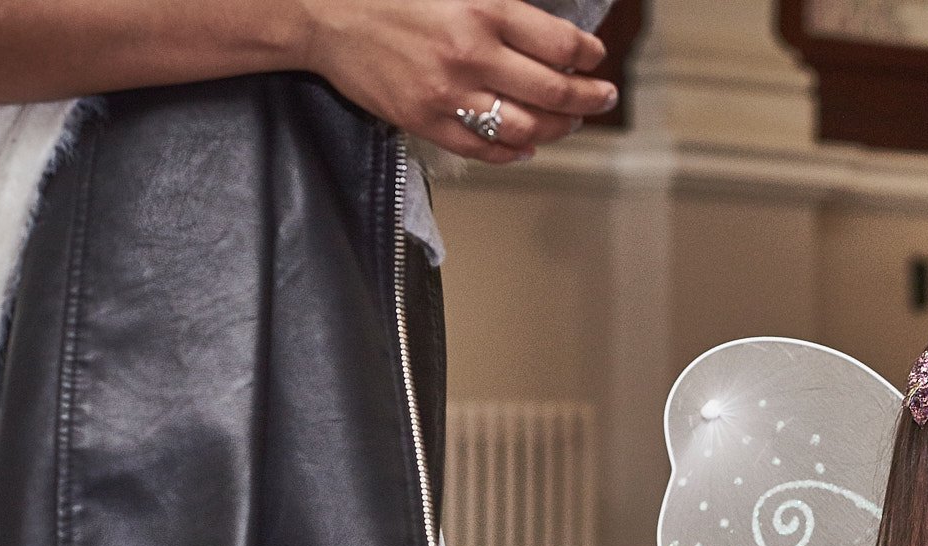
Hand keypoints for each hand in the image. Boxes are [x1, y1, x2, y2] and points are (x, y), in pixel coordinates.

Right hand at [293, 0, 618, 163]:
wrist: (323, 14)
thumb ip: (501, 6)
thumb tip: (546, 31)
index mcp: (483, 10)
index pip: (560, 44)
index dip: (588, 56)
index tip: (596, 59)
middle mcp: (472, 54)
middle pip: (554, 91)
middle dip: (590, 98)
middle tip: (603, 97)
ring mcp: (449, 94)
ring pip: (528, 127)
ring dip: (559, 128)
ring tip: (570, 121)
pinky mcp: (426, 121)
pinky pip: (486, 149)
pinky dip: (515, 150)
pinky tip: (527, 143)